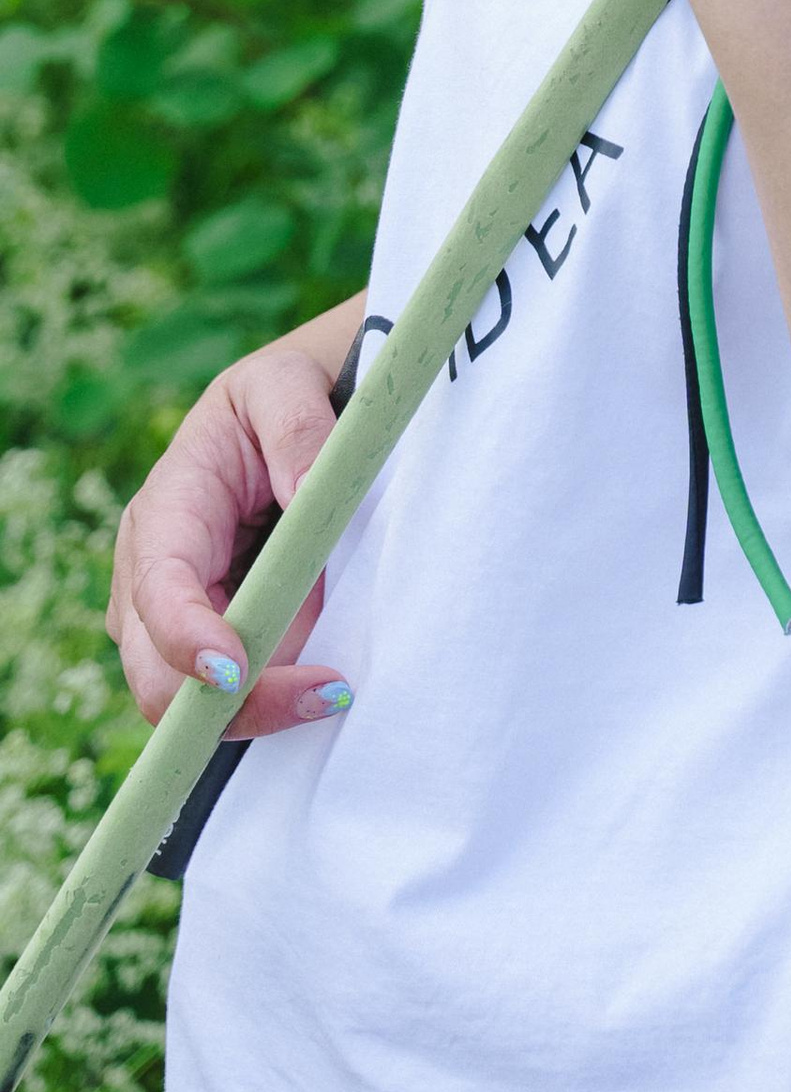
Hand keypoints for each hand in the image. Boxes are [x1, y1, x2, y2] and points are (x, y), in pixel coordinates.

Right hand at [108, 299, 362, 734]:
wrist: (286, 414)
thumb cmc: (280, 396)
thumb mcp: (286, 386)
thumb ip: (298, 431)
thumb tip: (306, 497)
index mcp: (165, 509)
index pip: (157, 586)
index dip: (185, 636)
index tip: (235, 670)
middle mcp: (151, 574)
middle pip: (157, 673)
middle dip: (234, 702)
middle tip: (329, 690)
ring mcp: (172, 617)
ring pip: (192, 700)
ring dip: (266, 705)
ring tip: (338, 683)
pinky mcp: (208, 641)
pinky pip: (229, 694)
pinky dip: (275, 698)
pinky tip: (324, 684)